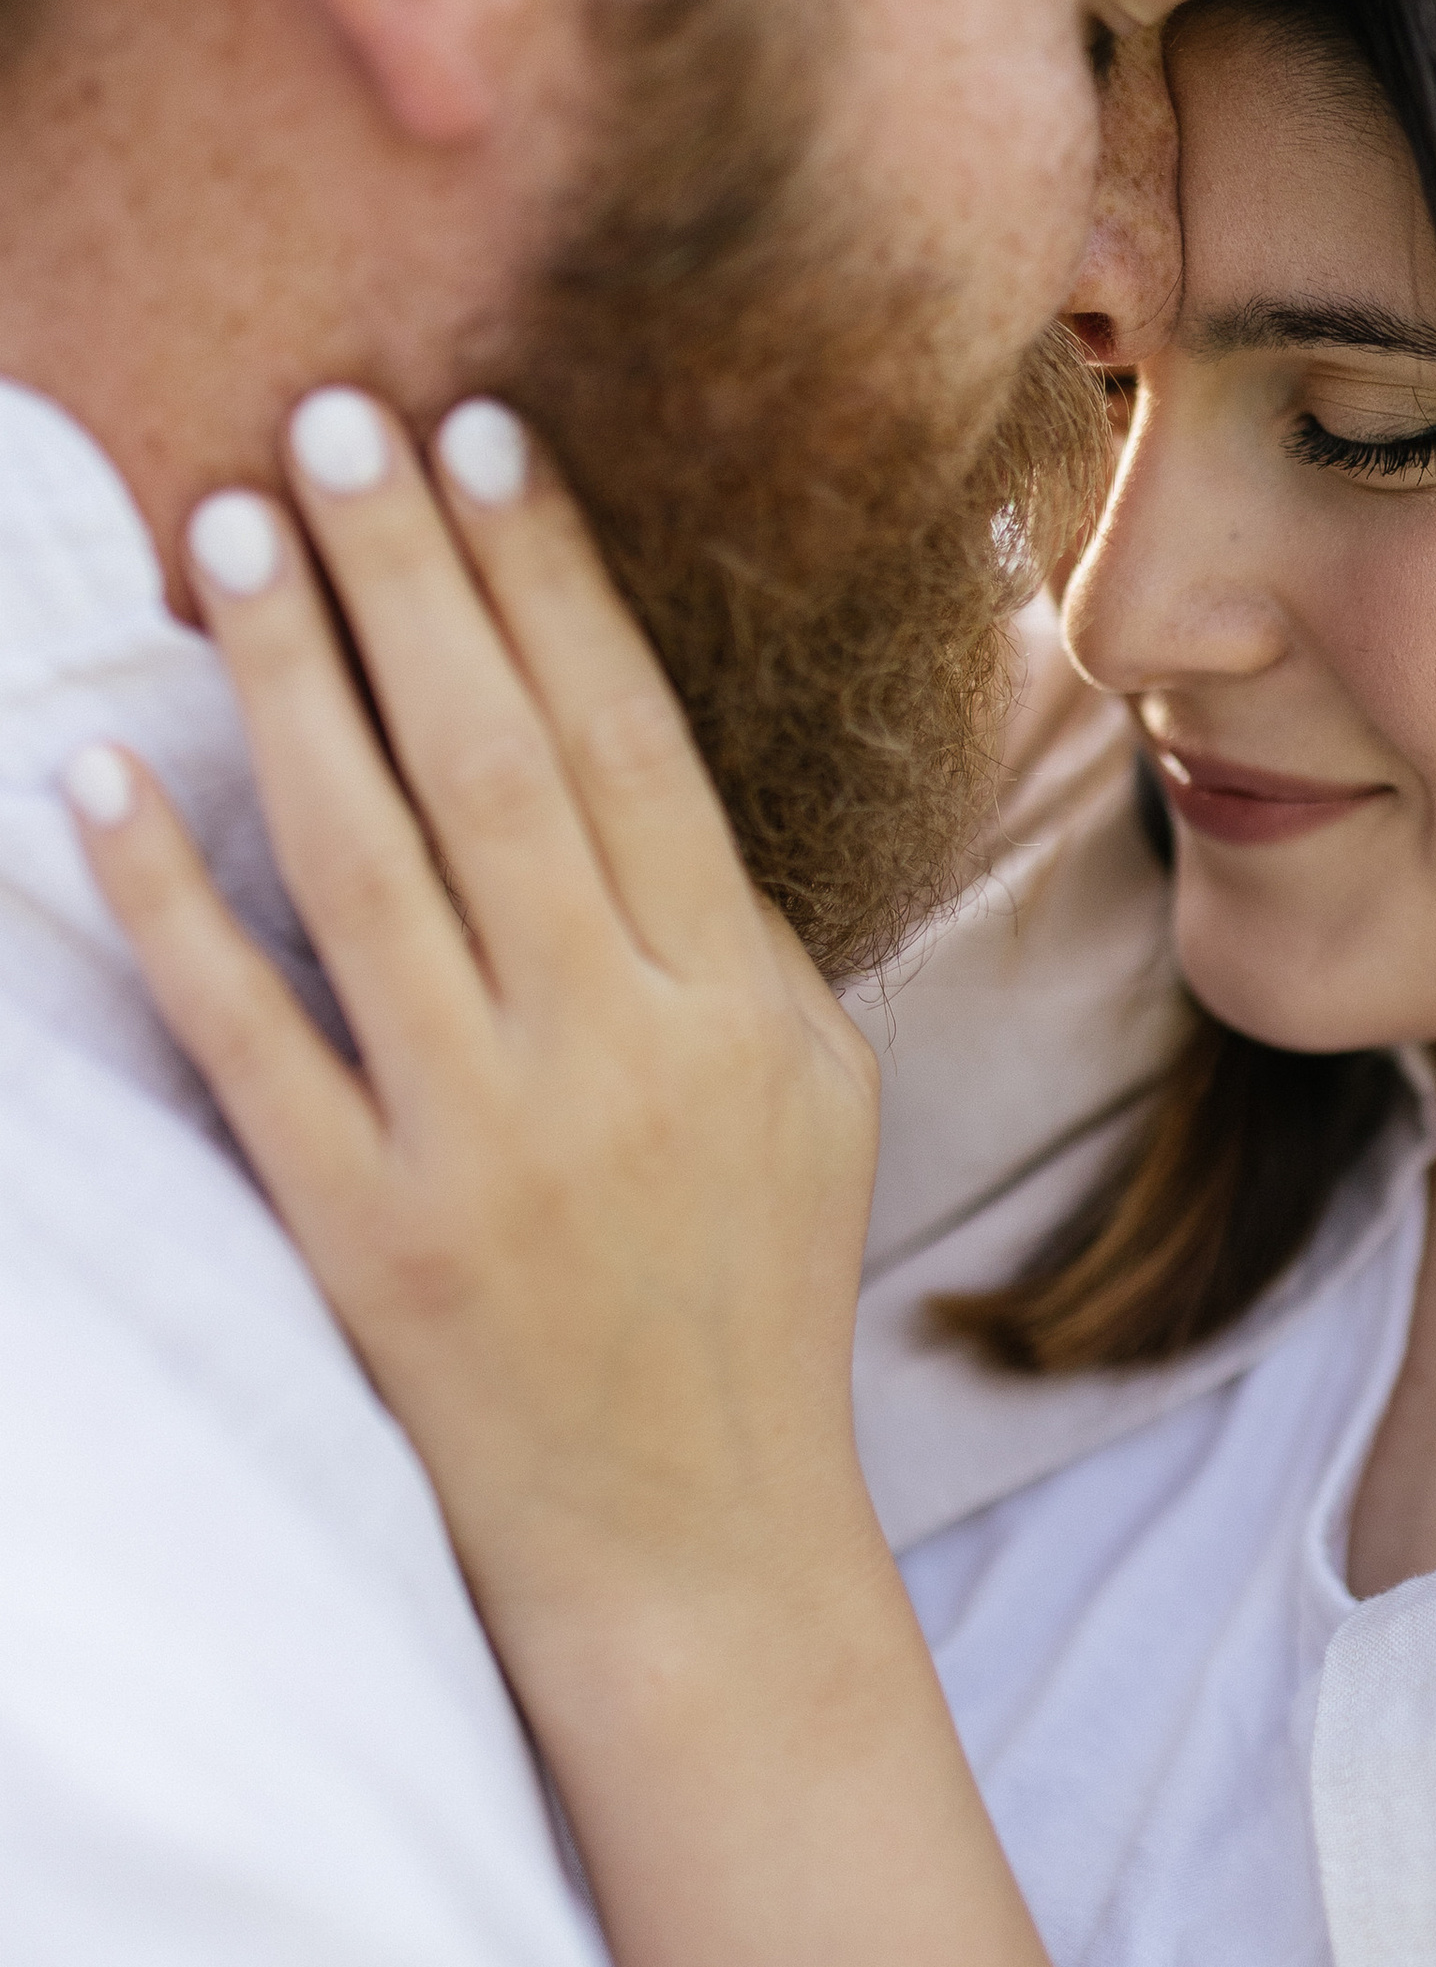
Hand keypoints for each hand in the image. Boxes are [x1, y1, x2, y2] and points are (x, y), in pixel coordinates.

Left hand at [70, 386, 883, 1681]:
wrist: (694, 1544)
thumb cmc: (751, 1294)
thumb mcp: (805, 1087)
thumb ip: (725, 923)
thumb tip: (619, 750)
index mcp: (733, 999)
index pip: (626, 737)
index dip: (548, 577)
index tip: (478, 436)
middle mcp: (615, 1050)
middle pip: (497, 760)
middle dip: (412, 574)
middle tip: (332, 422)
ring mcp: (485, 1143)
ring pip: (369, 861)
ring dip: (293, 681)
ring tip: (233, 531)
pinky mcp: (364, 1234)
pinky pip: (250, 1036)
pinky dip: (169, 905)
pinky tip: (98, 783)